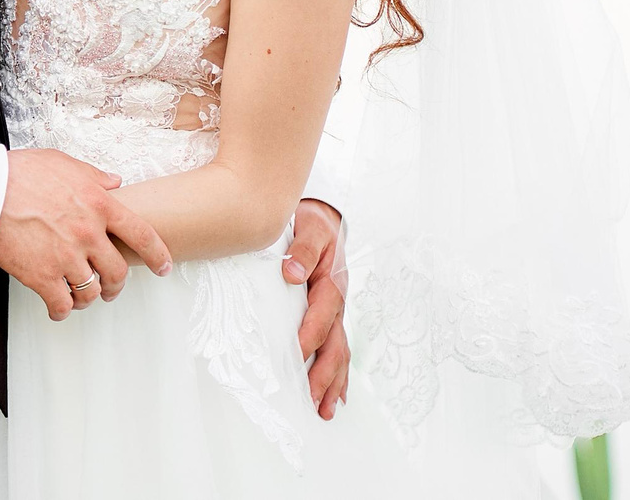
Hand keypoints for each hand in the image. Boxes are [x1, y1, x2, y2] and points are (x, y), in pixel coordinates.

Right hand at [0, 148, 173, 322]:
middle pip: (118, 271)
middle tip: (110, 288)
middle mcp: (89, 233)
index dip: (158, 255)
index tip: (164, 267)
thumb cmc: (18, 173)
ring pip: (92, 291)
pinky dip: (62, 311)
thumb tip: (114, 182)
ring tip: (81, 297)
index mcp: (99, 204)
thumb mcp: (63, 162)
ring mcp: (67, 257)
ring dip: (89, 297)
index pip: (142, 234)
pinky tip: (57, 308)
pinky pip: (63, 305)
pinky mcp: (42, 277)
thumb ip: (93, 175)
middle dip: (117, 284)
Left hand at [283, 199, 350, 418]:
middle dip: (325, 374)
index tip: (298, 353)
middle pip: (335, 343)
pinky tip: (334, 396)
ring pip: (338, 352)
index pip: (322, 314)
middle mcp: (336, 301)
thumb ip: (302, 249)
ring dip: (333, 382)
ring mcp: (336, 312)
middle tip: (314, 400)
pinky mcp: (330, 317)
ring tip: (325, 410)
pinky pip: (337, 349)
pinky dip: (337, 374)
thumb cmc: (312, 223)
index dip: (311, 334)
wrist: (324, 218)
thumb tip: (291, 272)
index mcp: (331, 282)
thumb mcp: (309, 227)